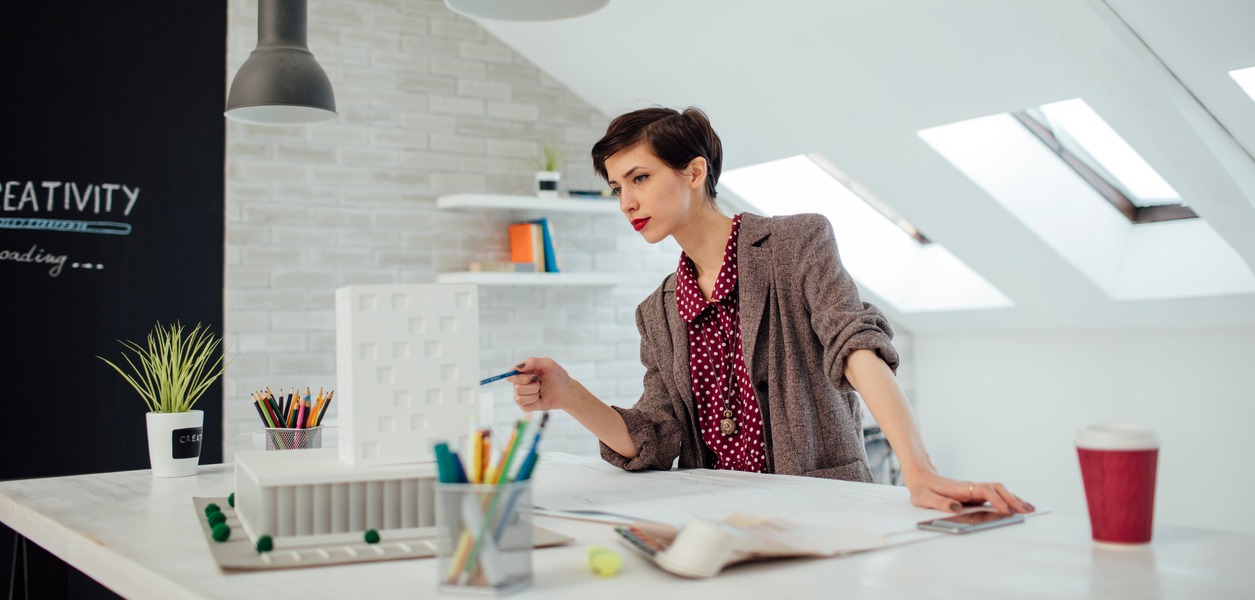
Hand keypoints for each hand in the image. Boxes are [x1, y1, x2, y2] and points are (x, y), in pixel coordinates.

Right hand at [510, 357, 573, 412]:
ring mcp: (522, 395)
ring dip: (534, 395)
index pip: (511, 375)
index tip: (532, 376)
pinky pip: (524, 407)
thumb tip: (517, 368)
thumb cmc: (557, 376)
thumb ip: (532, 361)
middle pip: (516, 388)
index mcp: (523, 372)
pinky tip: (540, 399)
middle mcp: (520, 383)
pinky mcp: (526, 406)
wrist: (565, 391)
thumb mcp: (548, 364)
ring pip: (519, 398)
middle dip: (532, 386)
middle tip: (540, 383)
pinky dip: (534, 403)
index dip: (519, 377)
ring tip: (541, 391)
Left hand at [904, 470, 1034, 513]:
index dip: (995, 499)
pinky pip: (995, 494)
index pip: (983, 490)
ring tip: (1029, 509)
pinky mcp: (974, 492)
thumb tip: (956, 507)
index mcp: (959, 488)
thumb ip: (939, 502)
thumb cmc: (921, 488)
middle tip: (1025, 512)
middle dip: (1011, 499)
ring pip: (999, 490)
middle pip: (996, 488)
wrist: (920, 476)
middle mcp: (970, 486)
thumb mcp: (924, 497)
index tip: (1006, 510)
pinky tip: (1017, 505)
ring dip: (1013, 498)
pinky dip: (1008, 499)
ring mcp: (973, 488)